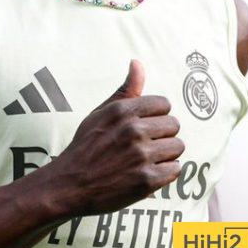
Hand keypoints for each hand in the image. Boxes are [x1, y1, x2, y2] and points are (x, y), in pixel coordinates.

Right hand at [47, 58, 185, 217]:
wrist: (70, 184)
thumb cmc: (86, 145)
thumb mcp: (101, 112)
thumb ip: (125, 89)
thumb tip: (137, 62)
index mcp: (123, 110)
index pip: (164, 104)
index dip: (157, 115)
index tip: (146, 125)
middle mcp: (134, 130)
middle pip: (173, 125)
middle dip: (163, 134)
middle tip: (146, 144)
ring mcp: (141, 156)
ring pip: (177, 147)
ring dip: (166, 154)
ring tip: (147, 158)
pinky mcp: (147, 180)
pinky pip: (175, 170)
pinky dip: (165, 173)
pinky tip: (148, 172)